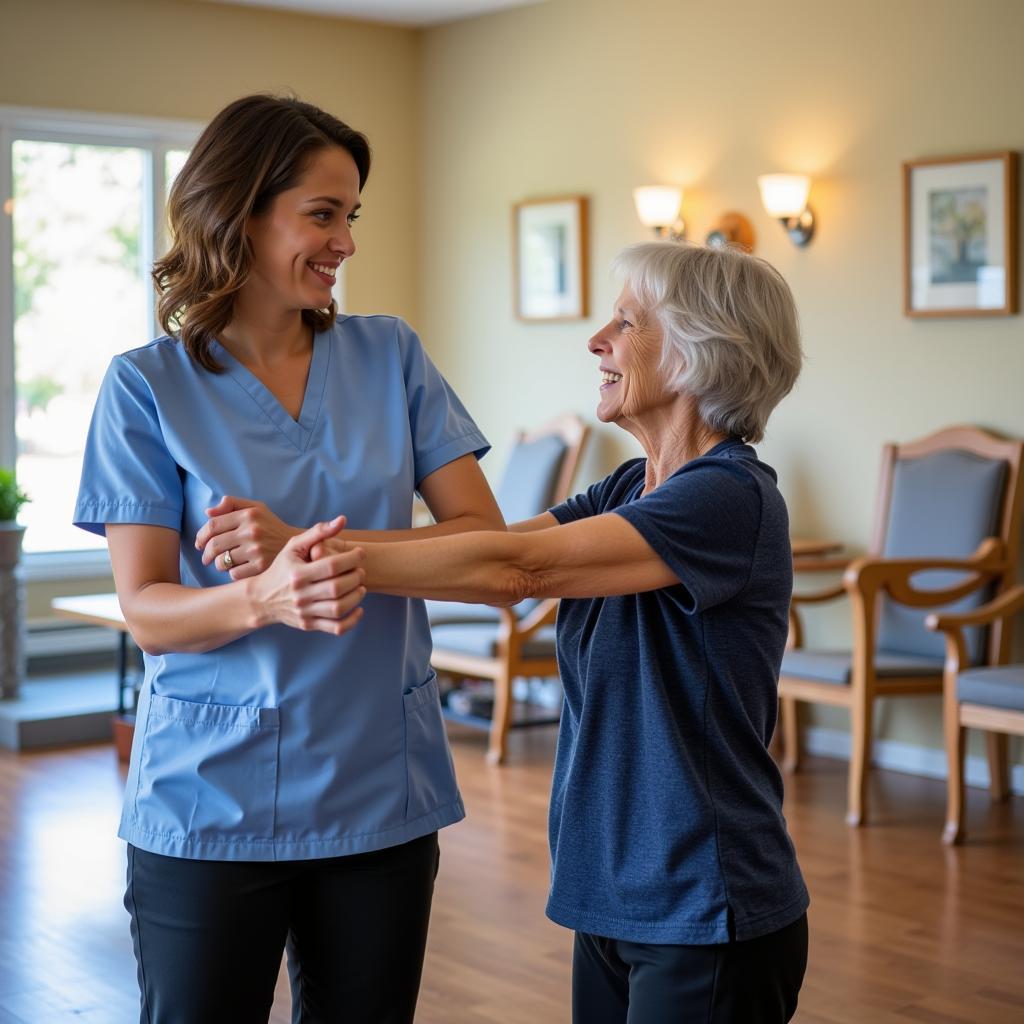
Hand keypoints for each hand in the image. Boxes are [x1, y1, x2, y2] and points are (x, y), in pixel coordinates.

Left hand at [196, 496, 300, 578]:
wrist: (300, 545)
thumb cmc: (272, 526)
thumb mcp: (257, 508)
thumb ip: (232, 504)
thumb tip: (208, 512)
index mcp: (249, 515)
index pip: (213, 525)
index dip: (201, 536)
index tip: (200, 544)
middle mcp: (252, 531)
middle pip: (214, 545)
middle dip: (205, 554)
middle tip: (206, 558)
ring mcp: (257, 550)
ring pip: (222, 562)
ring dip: (218, 564)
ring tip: (222, 564)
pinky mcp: (261, 567)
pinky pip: (234, 574)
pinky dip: (232, 573)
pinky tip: (239, 569)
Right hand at [250, 516, 365, 635]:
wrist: (261, 599)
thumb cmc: (282, 569)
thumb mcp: (294, 547)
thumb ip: (318, 532)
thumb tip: (342, 520)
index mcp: (297, 573)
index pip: (331, 565)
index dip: (351, 558)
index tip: (360, 553)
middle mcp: (300, 594)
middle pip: (337, 587)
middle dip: (355, 577)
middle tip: (360, 571)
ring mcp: (304, 612)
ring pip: (338, 608)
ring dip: (356, 597)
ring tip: (360, 587)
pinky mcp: (308, 625)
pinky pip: (336, 628)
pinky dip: (352, 621)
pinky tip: (358, 609)